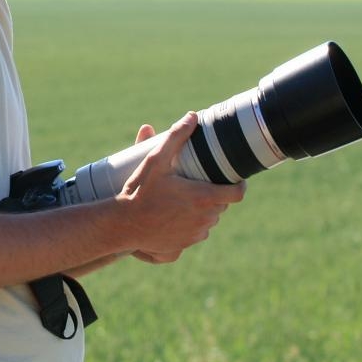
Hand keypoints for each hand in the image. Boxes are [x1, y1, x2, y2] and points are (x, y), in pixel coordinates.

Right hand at [118, 112, 246, 263]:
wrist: (122, 225)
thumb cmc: (139, 192)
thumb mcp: (155, 160)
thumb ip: (175, 137)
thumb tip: (192, 116)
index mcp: (204, 197)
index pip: (238, 193)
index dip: (238, 184)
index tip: (232, 178)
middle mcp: (205, 218)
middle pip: (221, 204)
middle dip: (213, 194)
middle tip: (196, 183)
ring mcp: (196, 234)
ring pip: (209, 218)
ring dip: (202, 210)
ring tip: (183, 200)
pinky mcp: (185, 245)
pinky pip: (196, 233)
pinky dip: (190, 224)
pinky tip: (174, 216)